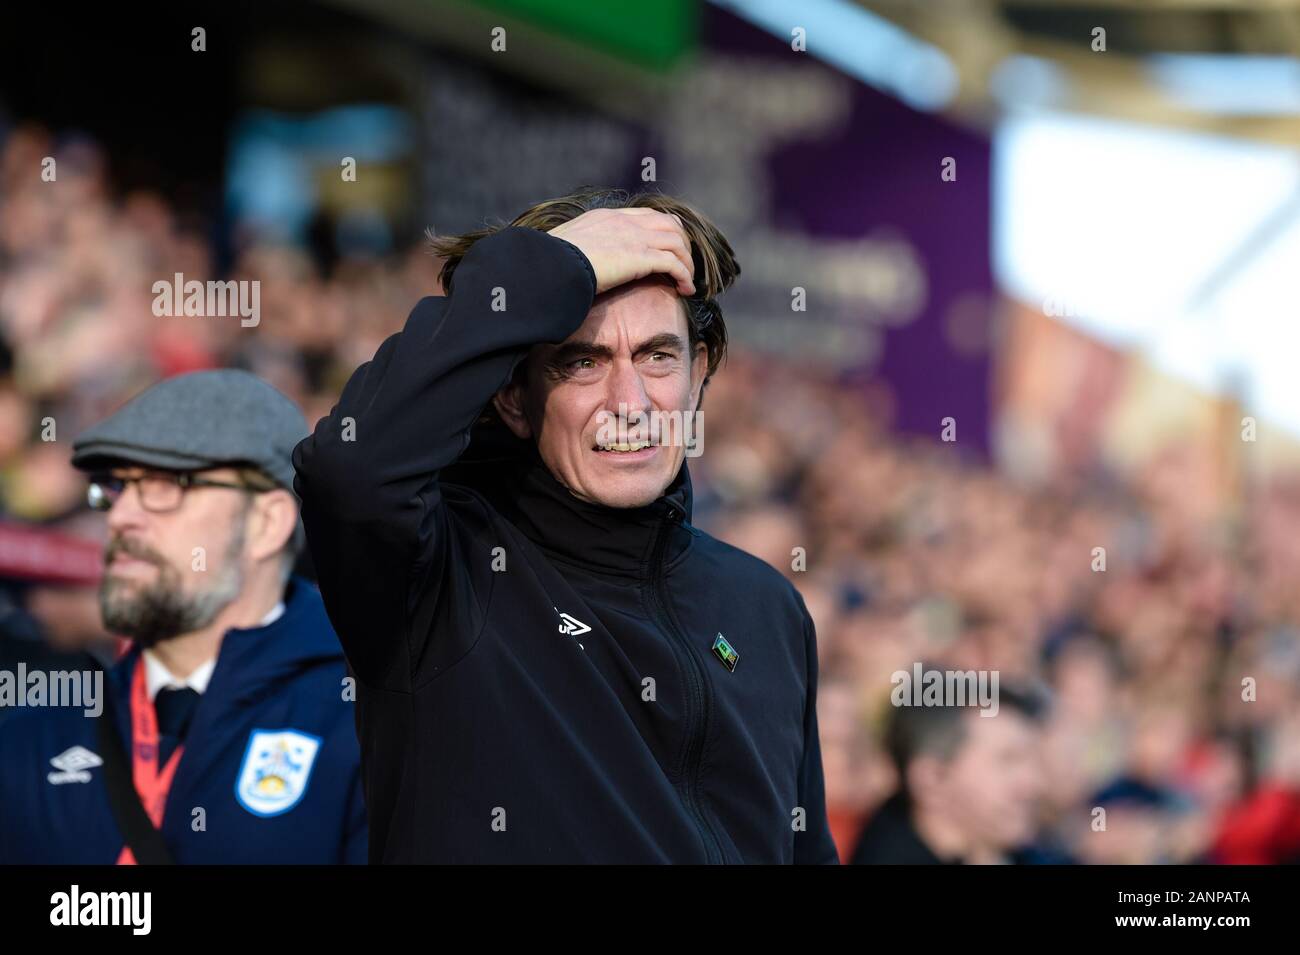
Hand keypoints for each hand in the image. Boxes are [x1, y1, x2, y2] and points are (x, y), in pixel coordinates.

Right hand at [548, 208, 695, 296]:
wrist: (552, 264)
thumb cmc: (551, 261)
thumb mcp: (567, 244)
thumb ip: (580, 246)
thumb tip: (574, 261)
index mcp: (607, 217)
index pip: (647, 215)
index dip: (664, 230)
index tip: (669, 247)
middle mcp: (625, 222)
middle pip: (669, 225)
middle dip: (682, 244)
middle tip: (684, 265)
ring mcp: (635, 237)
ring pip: (677, 242)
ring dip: (687, 263)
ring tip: (687, 281)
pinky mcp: (641, 257)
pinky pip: (674, 263)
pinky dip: (684, 276)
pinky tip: (685, 290)